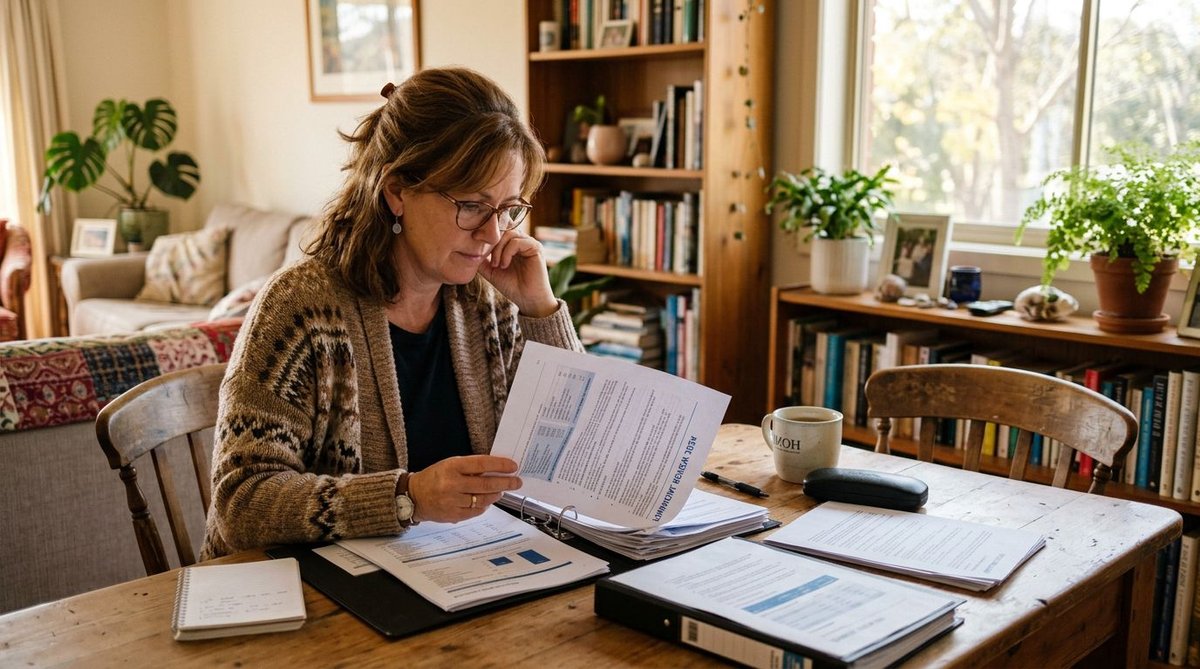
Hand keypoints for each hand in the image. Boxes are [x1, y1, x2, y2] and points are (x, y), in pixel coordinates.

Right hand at [407, 455, 522, 522]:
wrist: (414, 496)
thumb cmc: (434, 477)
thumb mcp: (450, 465)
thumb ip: (471, 467)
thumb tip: (496, 469)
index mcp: (452, 466)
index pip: (482, 464)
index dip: (500, 465)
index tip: (513, 466)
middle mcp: (452, 484)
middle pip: (486, 484)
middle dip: (505, 483)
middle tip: (516, 482)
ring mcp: (452, 501)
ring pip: (483, 499)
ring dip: (495, 495)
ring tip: (500, 491)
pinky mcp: (453, 515)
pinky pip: (475, 511)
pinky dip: (484, 506)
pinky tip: (486, 501)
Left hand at [477, 228, 557, 317]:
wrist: (527, 300)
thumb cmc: (512, 286)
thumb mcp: (491, 271)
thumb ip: (482, 259)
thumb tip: (467, 248)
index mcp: (512, 243)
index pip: (500, 228)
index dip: (487, 232)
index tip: (475, 239)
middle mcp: (522, 240)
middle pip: (503, 228)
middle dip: (491, 242)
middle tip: (485, 258)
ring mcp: (529, 243)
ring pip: (509, 234)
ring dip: (498, 249)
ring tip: (496, 265)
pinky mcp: (535, 247)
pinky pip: (517, 242)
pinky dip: (507, 253)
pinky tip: (504, 265)